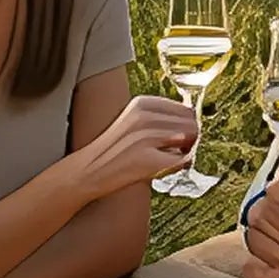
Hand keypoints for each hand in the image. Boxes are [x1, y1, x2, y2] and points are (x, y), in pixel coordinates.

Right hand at [76, 94, 196, 199]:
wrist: (85, 173)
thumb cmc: (112, 152)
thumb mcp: (132, 123)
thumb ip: (158, 118)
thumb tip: (193, 120)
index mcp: (142, 104)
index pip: (185, 108)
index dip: (187, 125)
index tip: (180, 139)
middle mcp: (144, 116)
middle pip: (191, 122)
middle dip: (190, 138)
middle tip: (178, 152)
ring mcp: (145, 137)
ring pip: (190, 138)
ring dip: (186, 151)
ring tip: (169, 160)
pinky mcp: (146, 160)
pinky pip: (181, 160)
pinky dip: (180, 166)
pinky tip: (167, 170)